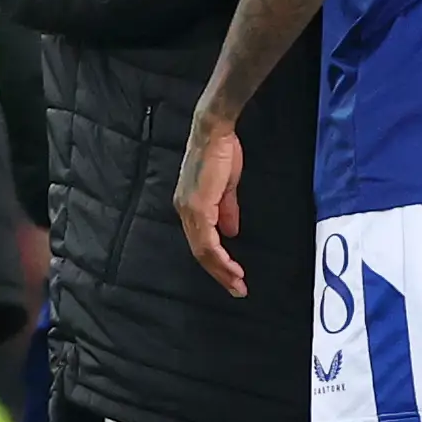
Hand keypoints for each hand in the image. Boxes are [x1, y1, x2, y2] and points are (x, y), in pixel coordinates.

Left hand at [173, 116, 246, 295]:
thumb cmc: (221, 153)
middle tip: (237, 289)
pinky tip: (231, 267)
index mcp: (190, 206)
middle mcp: (185, 211)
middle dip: (219, 273)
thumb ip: (227, 210)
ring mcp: (189, 210)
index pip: (200, 242)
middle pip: (200, 252)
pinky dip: (220, 257)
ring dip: (221, 270)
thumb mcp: (226, 187)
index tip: (233, 276)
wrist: (215, 132)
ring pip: (202, 251)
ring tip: (237, 284)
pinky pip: (207, 240)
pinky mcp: (197, 206)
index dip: (217, 261)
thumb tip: (231, 232)